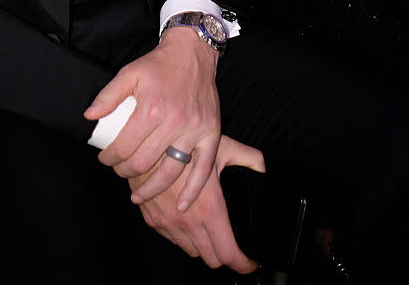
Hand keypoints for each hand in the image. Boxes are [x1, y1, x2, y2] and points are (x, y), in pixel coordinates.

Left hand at [84, 27, 220, 209]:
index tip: (105, 158)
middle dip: (125, 172)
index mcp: (151, 109)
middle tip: (119, 171)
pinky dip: (193, 191)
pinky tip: (182, 205)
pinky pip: (204, 169)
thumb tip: (89, 117)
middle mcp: (174, 122)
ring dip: (151, 189)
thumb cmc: (159, 64)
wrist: (192, 52)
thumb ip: (108, 96)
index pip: (124, 147)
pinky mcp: (211, 134)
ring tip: (138, 194)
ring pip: (171, 172)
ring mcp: (195, 130)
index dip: (109, 158)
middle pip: (144, 163)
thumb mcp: (130, 73)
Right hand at [129, 135, 264, 271]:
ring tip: (208, 229)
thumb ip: (248, 158)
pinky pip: (172, 238)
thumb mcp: (220, 146)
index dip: (243, 263)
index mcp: (209, 210)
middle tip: (230, 243)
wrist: (144, 144)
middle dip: (224, 255)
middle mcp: (188, 223)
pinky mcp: (153, 220)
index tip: (249, 262)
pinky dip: (182, 234)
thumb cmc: (183, 143)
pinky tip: (186, 218)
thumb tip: (264, 167)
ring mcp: (168, 224)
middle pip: (211, 259)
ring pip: (191, 251)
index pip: (228, 254)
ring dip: (202, 245)